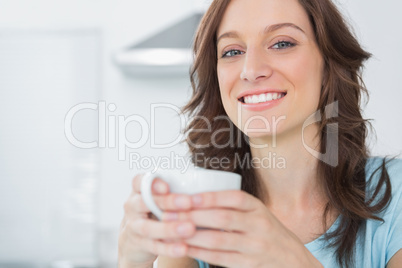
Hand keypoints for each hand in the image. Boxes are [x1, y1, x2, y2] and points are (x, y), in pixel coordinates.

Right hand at [118, 174, 196, 267]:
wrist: (134, 239)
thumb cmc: (153, 210)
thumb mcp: (158, 197)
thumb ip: (173, 190)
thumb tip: (204, 185)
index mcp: (138, 191)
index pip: (139, 181)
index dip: (152, 183)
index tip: (167, 186)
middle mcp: (133, 207)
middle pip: (144, 202)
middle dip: (167, 202)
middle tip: (188, 203)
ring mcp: (134, 226)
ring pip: (148, 227)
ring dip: (170, 228)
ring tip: (190, 228)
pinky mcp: (140, 244)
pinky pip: (154, 246)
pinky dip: (169, 248)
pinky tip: (183, 248)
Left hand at [162, 190, 321, 267]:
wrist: (291, 257)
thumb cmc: (264, 229)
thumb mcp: (255, 211)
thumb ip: (232, 205)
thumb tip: (195, 196)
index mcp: (257, 207)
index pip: (234, 198)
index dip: (210, 197)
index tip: (188, 197)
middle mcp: (259, 224)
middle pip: (223, 219)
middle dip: (194, 216)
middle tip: (170, 213)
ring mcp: (255, 246)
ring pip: (219, 240)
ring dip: (193, 236)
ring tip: (172, 231)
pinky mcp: (249, 264)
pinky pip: (220, 258)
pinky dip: (201, 253)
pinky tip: (185, 247)